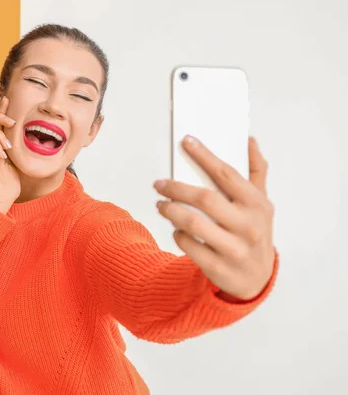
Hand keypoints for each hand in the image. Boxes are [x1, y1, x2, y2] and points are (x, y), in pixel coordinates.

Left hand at [154, 136, 274, 300]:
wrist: (256, 278)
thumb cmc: (254, 232)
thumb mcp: (260, 204)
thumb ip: (256, 172)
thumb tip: (249, 141)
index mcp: (257, 205)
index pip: (227, 174)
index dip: (204, 156)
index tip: (186, 141)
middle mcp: (248, 226)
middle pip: (204, 199)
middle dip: (177, 188)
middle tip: (160, 184)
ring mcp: (234, 249)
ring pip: (192, 223)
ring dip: (171, 210)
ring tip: (161, 205)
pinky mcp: (219, 267)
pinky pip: (189, 246)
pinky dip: (178, 234)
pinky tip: (175, 229)